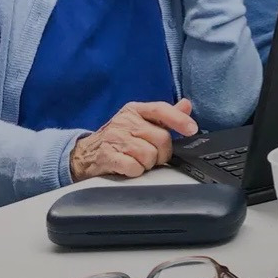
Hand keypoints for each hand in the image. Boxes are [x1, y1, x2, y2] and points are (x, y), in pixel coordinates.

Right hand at [69, 99, 197, 180]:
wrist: (84, 154)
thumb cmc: (118, 138)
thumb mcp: (140, 121)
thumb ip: (165, 116)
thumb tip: (186, 105)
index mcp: (135, 110)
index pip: (161, 109)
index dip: (179, 120)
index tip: (192, 129)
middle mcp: (125, 121)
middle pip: (161, 138)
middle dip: (161, 153)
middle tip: (151, 155)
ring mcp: (115, 138)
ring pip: (149, 155)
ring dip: (147, 164)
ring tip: (137, 160)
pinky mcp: (108, 156)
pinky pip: (134, 167)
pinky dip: (135, 171)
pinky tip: (129, 167)